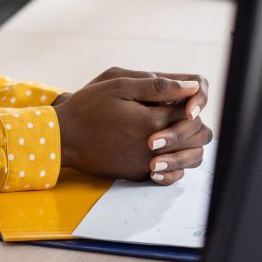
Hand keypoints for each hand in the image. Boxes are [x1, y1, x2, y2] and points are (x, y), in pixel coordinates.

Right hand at [52, 67, 209, 182]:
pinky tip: (166, 149)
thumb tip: (192, 87)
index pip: (191, 111)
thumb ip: (158, 87)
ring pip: (191, 157)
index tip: (179, 95)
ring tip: (176, 129)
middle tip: (181, 111)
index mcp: (152, 121)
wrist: (64, 139)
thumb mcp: (119, 86)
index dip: (190, 101)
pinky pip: (173, 173)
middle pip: (197, 136)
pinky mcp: (140, 175)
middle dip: (194, 122)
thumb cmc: (89, 108)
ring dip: (189, 143)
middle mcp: (156, 147)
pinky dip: (176, 161)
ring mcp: (148, 164)